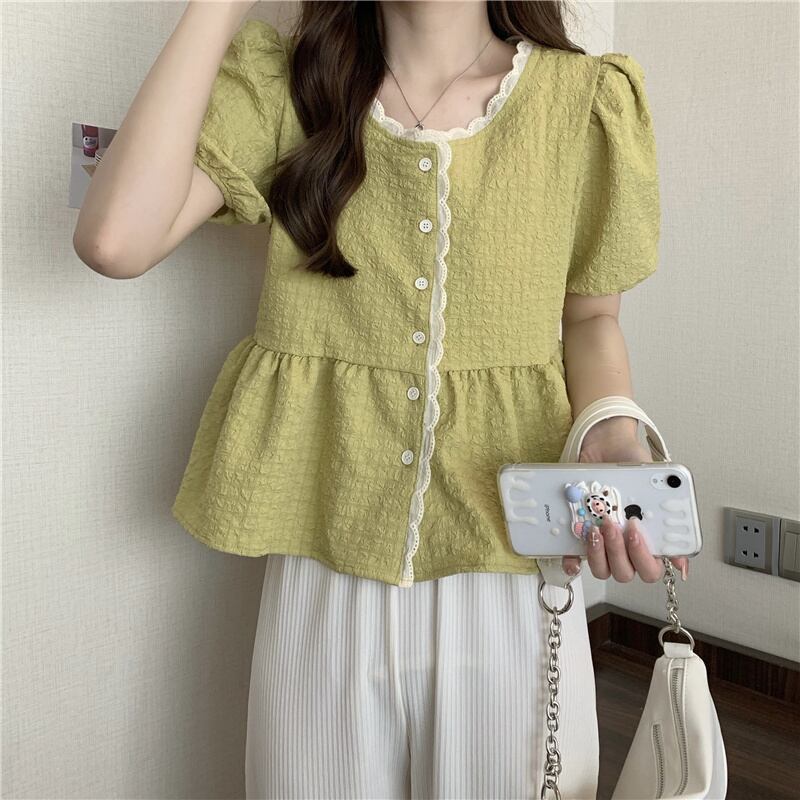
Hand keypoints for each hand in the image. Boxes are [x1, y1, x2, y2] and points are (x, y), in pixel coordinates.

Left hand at [561, 419, 688, 582]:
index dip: (644, 558)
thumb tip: (683, 548)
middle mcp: (625, 548)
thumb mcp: (654, 480)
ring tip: (594, 528)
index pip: (651, 569)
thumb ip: (667, 509)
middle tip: (613, 524)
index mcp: (648, 539)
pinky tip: (571, 553)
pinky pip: (576, 561)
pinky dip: (573, 560)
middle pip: (625, 572)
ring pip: (602, 569)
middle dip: (618, 551)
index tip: (635, 532)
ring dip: (598, 553)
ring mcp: (602, 545)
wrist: (605, 445)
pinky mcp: (580, 538)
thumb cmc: (631, 463)